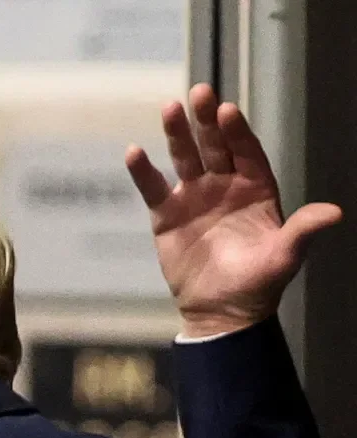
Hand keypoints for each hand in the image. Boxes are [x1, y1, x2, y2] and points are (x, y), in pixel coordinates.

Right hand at [126, 84, 341, 337]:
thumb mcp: (285, 257)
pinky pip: (153, 189)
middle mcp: (224, 187)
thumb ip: (303, 230)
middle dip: (206, 120)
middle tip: (200, 93)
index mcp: (255, 189)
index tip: (228, 112)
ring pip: (184, 159)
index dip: (237, 131)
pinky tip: (134, 152)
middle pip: (215, 145)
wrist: (220, 312)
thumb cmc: (257, 285)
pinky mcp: (166, 216)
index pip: (246, 151)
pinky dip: (143, 172)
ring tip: (169, 109)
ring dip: (177, 134)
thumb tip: (334, 213)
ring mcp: (193, 198)